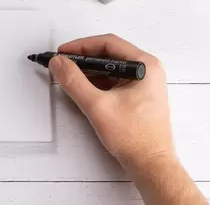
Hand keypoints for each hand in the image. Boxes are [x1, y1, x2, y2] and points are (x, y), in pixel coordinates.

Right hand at [48, 34, 173, 171]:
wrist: (151, 165)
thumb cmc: (136, 138)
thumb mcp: (97, 106)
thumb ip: (74, 82)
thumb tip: (59, 63)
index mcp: (145, 66)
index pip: (108, 43)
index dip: (81, 46)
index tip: (63, 52)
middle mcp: (147, 70)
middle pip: (109, 53)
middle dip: (83, 58)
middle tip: (62, 63)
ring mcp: (143, 83)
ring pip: (109, 67)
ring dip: (88, 70)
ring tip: (68, 76)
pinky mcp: (137, 95)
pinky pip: (113, 80)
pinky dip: (96, 81)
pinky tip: (81, 88)